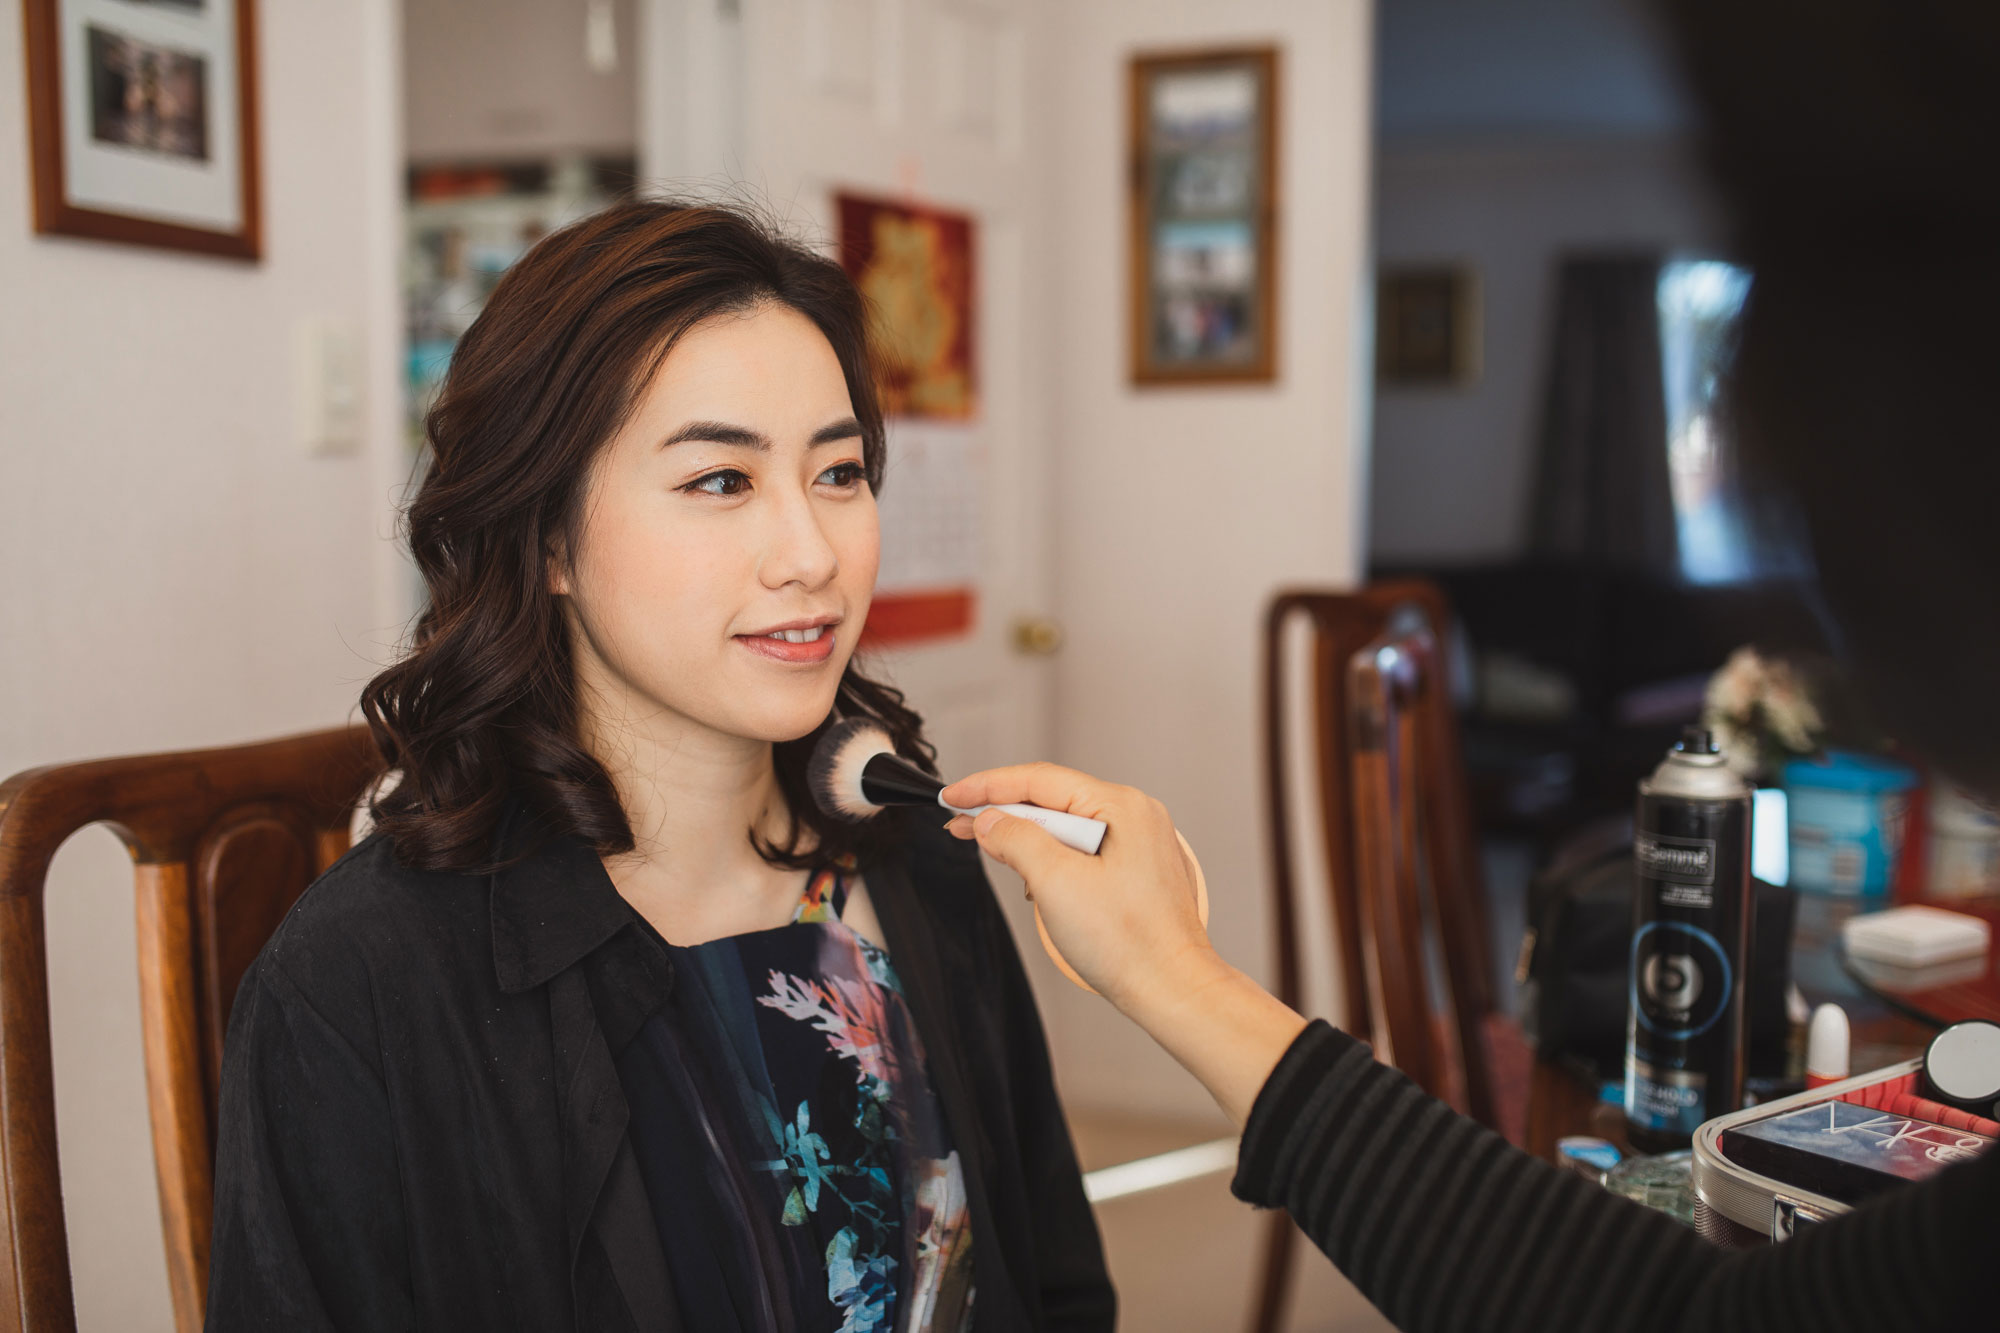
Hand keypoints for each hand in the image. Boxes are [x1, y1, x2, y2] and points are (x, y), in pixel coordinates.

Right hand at [942, 764, 1218, 1012]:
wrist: (1171, 988)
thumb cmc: (1130, 944)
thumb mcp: (1057, 884)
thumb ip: (1016, 840)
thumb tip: (990, 820)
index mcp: (1122, 807)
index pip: (1040, 780)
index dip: (988, 786)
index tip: (953, 795)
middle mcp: (1135, 816)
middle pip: (1052, 800)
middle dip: (1002, 811)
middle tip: (958, 823)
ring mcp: (1138, 842)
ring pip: (1065, 826)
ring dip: (1025, 837)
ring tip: (989, 848)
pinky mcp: (1134, 868)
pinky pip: (1081, 847)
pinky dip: (1049, 856)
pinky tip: (1030, 872)